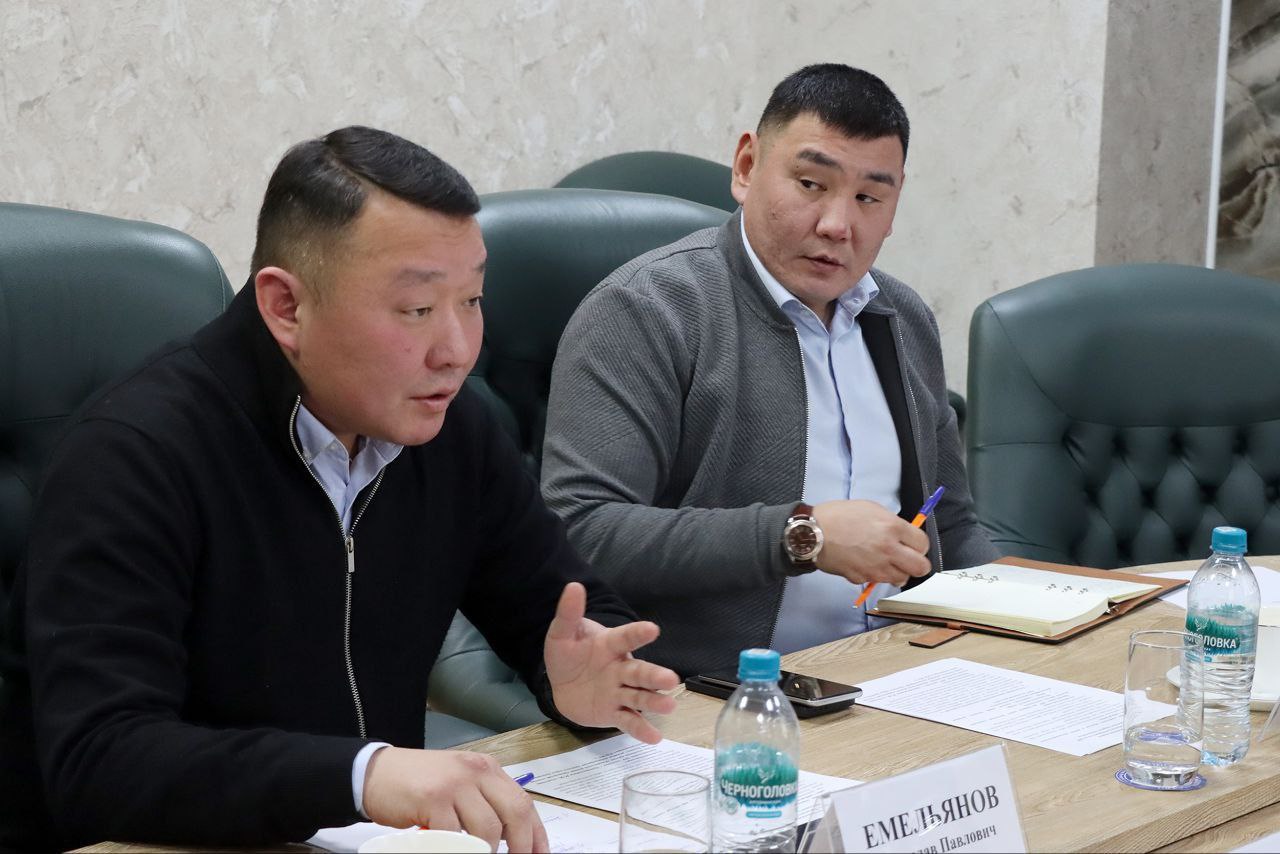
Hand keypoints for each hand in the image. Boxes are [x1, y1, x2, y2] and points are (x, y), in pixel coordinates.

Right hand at [362, 746, 547, 852]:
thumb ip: (484, 801)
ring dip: (487, 851)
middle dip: (521, 845)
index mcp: (487, 768)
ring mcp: (455, 784)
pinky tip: (451, 849)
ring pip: (488, 828)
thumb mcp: (460, 783)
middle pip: (514, 813)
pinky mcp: (434, 799)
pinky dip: (457, 849)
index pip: (523, 802)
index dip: (536, 834)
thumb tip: (512, 834)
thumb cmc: (418, 782)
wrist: (376, 773)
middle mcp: (475, 772)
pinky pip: (455, 834)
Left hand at [544, 582, 680, 742]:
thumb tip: (573, 586)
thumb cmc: (568, 655)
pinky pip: (629, 721)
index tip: (652, 629)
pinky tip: (655, 738)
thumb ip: (568, 613)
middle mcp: (621, 668)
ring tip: (669, 707)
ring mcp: (619, 692)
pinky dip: (641, 729)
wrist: (562, 685)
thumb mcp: (562, 634)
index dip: (638, 634)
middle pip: (640, 672)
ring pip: (639, 696)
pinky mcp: (614, 713)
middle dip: (655, 676)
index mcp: (611, 645)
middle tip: (671, 679)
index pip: (626, 637)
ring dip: (654, 701)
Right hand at [811, 499, 930, 585]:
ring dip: (897, 571)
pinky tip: (866, 563)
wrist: (812, 533)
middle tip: (908, 558)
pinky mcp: (863, 578)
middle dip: (917, 563)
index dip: (919, 544)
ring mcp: (876, 567)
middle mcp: (888, 550)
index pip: (923, 544)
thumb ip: (892, 522)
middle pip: (921, 568)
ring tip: (885, 561)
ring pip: (902, 579)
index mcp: (892, 528)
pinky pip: (878, 581)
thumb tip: (904, 534)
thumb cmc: (837, 516)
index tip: (913, 544)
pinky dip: (876, 575)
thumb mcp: (871, 508)